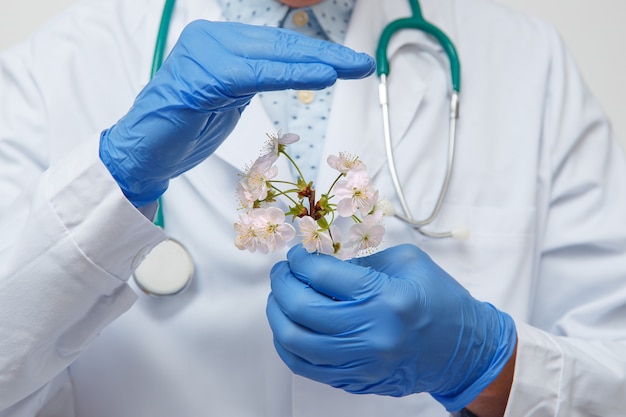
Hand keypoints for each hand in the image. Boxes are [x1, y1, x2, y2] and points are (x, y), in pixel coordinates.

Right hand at [99, 20, 374, 206]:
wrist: (143, 153)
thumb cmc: (185, 129)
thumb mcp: (230, 97)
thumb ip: (254, 77)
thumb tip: (293, 70)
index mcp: (218, 41)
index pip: (276, 44)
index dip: (315, 52)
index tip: (349, 62)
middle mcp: (210, 39)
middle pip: (278, 45)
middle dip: (325, 54)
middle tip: (361, 63)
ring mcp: (202, 55)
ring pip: (269, 56)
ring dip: (314, 62)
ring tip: (349, 68)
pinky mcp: (199, 78)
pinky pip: (252, 75)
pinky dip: (288, 76)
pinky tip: (320, 76)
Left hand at [266, 244, 516, 410]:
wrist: (464, 351)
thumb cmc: (440, 300)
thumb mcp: (407, 263)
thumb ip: (361, 260)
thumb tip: (319, 260)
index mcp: (387, 297)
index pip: (323, 275)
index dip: (300, 260)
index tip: (297, 254)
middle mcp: (372, 334)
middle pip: (302, 308)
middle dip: (282, 283)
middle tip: (283, 271)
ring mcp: (362, 362)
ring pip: (295, 341)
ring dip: (277, 314)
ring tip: (279, 297)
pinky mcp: (356, 380)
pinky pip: (305, 366)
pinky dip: (288, 344)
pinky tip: (289, 326)